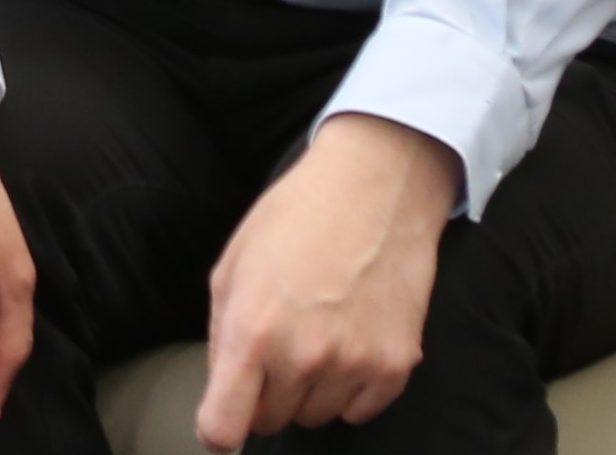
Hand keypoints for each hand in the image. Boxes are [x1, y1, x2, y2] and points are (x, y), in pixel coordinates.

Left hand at [196, 111, 460, 444]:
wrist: (376, 185)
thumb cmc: (298, 216)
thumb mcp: (234, 263)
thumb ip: (222, 334)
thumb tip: (223, 388)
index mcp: (253, 329)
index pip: (224, 427)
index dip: (219, 429)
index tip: (226, 417)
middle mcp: (303, 356)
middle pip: (272, 421)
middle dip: (266, 393)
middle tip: (278, 343)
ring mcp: (353, 363)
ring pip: (316, 416)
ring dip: (310, 390)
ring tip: (317, 332)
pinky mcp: (396, 364)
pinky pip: (361, 411)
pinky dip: (352, 389)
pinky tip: (350, 341)